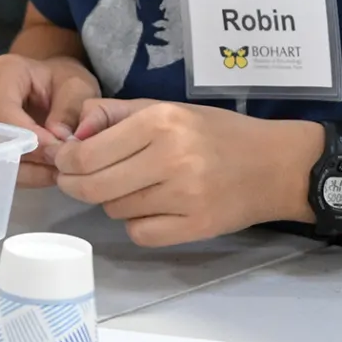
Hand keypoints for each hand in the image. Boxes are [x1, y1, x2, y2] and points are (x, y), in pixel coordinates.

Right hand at [0, 54, 99, 188]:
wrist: (49, 82)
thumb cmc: (62, 81)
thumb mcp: (77, 87)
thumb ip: (71, 110)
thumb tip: (58, 139)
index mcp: (1, 73)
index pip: (3, 112)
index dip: (29, 138)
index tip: (59, 152)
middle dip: (27, 157)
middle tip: (60, 164)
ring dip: (25, 169)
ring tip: (55, 169)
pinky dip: (21, 173)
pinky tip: (44, 171)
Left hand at [54, 99, 319, 245]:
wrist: (276, 165)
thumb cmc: (218, 132)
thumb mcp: (168, 108)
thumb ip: (115, 114)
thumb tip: (73, 134)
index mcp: (160, 123)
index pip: (88, 153)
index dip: (66, 161)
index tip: (64, 161)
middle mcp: (170, 159)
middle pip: (93, 186)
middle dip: (75, 184)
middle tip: (75, 180)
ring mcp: (184, 197)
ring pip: (114, 210)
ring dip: (112, 200)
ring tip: (132, 186)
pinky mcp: (195, 227)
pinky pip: (140, 233)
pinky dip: (137, 223)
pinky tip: (151, 207)